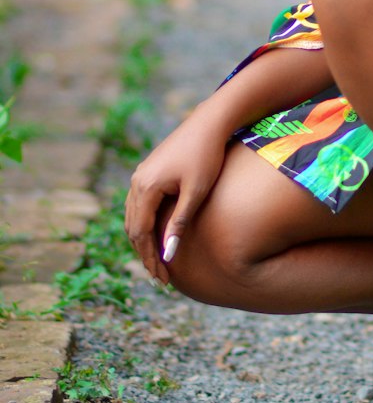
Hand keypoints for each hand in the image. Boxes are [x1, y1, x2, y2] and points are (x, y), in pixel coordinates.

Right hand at [124, 108, 229, 284]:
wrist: (210, 122)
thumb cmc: (207, 155)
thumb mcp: (196, 192)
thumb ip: (179, 223)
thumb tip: (167, 255)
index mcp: (145, 187)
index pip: (140, 233)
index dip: (149, 258)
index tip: (162, 279)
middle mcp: (137, 181)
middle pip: (133, 227)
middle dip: (145, 253)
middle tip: (160, 278)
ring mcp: (141, 175)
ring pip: (134, 216)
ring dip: (143, 240)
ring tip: (158, 262)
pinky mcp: (149, 171)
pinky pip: (140, 205)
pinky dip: (145, 224)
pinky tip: (157, 236)